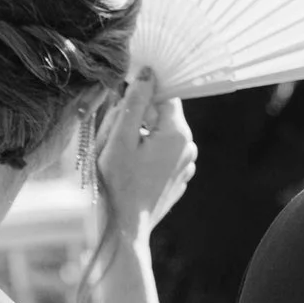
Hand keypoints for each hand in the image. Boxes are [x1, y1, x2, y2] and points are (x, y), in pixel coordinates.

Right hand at [96, 69, 196, 231]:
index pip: (164, 95)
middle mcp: (188, 146)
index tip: (121, 111)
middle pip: (161, 115)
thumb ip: (134, 103)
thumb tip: (148, 73)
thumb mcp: (119, 139)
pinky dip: (146, 155)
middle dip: (136, 120)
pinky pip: (162, 154)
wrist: (123, 229)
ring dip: (139, 138)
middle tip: (114, 140)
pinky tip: (130, 171)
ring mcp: (185, 165)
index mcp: (177, 133)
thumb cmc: (117, 184)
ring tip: (121, 159)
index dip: (140, 98)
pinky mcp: (177, 178)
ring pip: (160, 135)